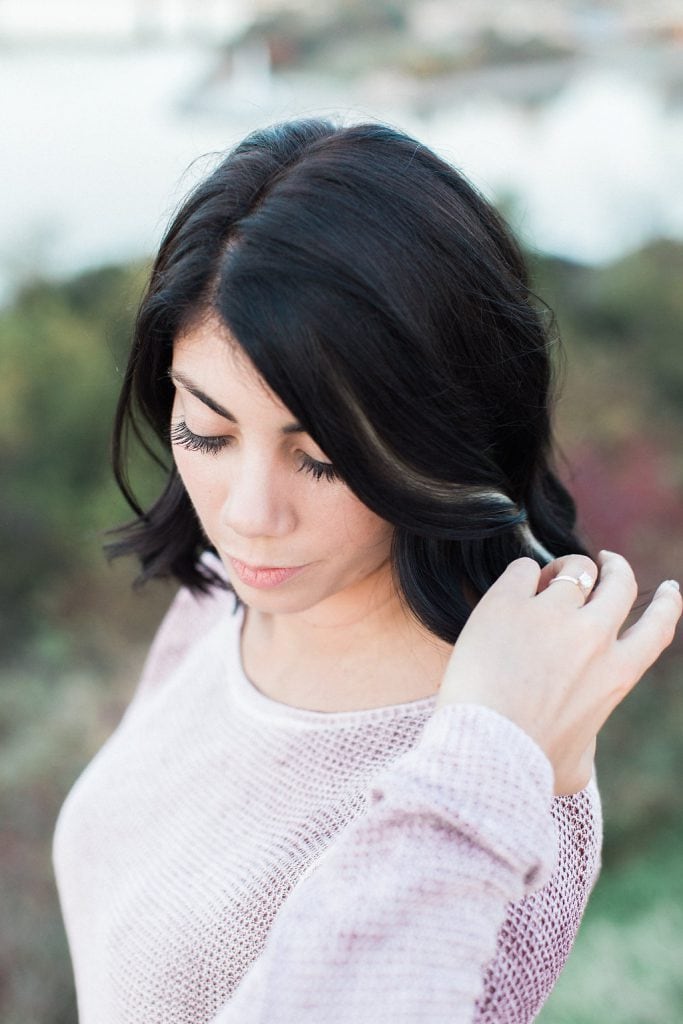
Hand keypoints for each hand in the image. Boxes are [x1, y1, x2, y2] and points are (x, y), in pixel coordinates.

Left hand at [436, 551, 681, 794]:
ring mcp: (552, 615)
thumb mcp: (578, 766)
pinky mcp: (508, 603)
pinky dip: (522, 574)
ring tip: (546, 578)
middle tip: (604, 561)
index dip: (668, 603)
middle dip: (616, 567)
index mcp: (617, 675)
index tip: (669, 588)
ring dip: (564, 568)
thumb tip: (580, 746)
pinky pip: (524, 568)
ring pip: (574, 568)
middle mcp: (592, 637)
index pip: (657, 627)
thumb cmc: (530, 767)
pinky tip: (512, 589)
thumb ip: (587, 743)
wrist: (487, 750)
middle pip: (619, 583)